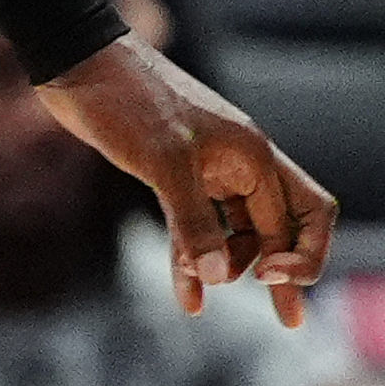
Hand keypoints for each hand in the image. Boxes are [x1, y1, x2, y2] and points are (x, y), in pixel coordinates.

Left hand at [38, 39, 337, 321]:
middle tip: (286, 318)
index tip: (270, 283)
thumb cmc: (128, 103)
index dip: (301, 257)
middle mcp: (241, 164)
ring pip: (238, 232)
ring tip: (199, 292)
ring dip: (225, 266)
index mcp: (254, 156)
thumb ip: (194, 223)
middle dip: (282, 271)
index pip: (305, 217)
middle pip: (282, 227)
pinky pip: (197, 228)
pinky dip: (192, 261)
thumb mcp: (163, 163)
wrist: (80, 66)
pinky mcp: (174, 177)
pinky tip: (188, 299)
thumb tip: (217, 280)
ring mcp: (208, 170)